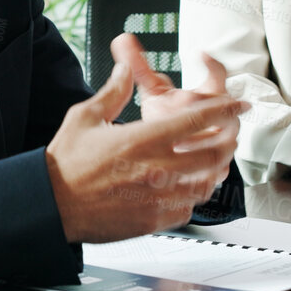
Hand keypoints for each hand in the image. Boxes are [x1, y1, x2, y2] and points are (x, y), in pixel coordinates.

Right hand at [46, 34, 245, 242]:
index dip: (225, 109)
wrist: (51, 204)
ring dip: (214, 170)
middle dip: (229, 140)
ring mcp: (157, 197)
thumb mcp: (85, 117)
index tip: (238, 104)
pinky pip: (187, 209)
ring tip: (214, 162)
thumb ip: (112, 91)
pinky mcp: (153, 220)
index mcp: (142, 139)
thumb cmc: (65, 164)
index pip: (198, 120)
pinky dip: (193, 198)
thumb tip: (124, 69)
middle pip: (213, 153)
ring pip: (205, 183)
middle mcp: (156, 168)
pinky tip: (187, 190)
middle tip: (231, 134)